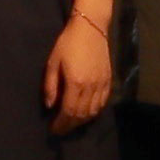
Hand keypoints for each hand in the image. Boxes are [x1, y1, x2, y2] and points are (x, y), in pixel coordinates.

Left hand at [42, 10, 115, 132]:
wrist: (91, 29)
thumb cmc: (67, 44)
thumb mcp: (53, 63)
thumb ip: (51, 86)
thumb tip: (50, 106)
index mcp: (76, 83)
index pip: (69, 111)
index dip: (61, 123)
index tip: (53, 129)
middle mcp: (91, 87)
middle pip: (82, 114)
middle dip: (70, 125)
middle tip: (60, 130)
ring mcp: (102, 84)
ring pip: (94, 111)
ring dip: (82, 121)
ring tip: (71, 123)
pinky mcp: (109, 80)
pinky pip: (103, 102)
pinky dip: (94, 112)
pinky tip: (86, 113)